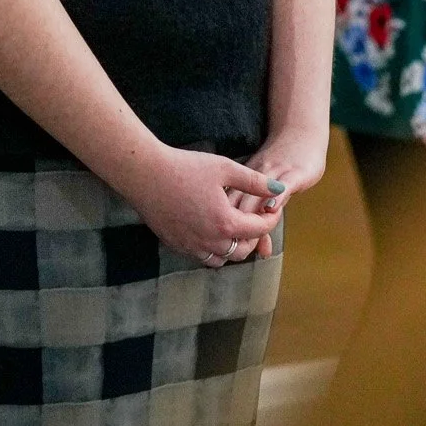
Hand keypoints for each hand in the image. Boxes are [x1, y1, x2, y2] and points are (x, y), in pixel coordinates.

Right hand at [124, 144, 286, 266]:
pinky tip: (211, 230)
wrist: (146, 174)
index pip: (259, 229)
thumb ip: (254, 182)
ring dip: (233, 247)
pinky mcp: (177, 245)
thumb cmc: (185, 167)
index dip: (270, 219)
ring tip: (234, 228)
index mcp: (226, 223)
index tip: (273, 209)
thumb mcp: (224, 168)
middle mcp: (211, 242)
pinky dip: (213, 249)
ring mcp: (192, 247)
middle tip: (256, 220)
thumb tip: (279, 189)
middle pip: (243, 251)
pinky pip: (202, 256)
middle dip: (254, 237)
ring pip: (222, 259)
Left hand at [226, 128, 328, 252]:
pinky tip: (272, 207)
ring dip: (254, 216)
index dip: (225, 225)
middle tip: (237, 249)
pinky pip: (283, 184)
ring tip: (250, 237)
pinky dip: (276, 195)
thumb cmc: (282, 164)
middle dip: (238, 228)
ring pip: (260, 195)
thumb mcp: (270, 189)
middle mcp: (256, 176)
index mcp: (245, 179)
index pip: (230, 205)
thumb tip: (262, 251)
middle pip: (243, 204)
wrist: (301, 132)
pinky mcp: (296, 172)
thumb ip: (264, 219)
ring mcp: (276, 172)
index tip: (222, 244)